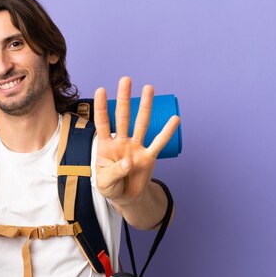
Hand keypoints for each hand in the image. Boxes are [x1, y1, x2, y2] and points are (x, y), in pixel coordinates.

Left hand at [94, 77, 179, 207]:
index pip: (102, 123)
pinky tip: (174, 119)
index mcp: (106, 145)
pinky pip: (159, 143)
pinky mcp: (149, 157)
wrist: (125, 197)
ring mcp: (136, 147)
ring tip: (149, 88)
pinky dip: (167, 132)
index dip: (101, 107)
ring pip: (141, 124)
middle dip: (124, 98)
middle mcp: (121, 142)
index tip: (101, 89)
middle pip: (122, 116)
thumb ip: (114, 172)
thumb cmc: (110, 186)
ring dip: (145, 106)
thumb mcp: (104, 183)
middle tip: (126, 79)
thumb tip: (128, 162)